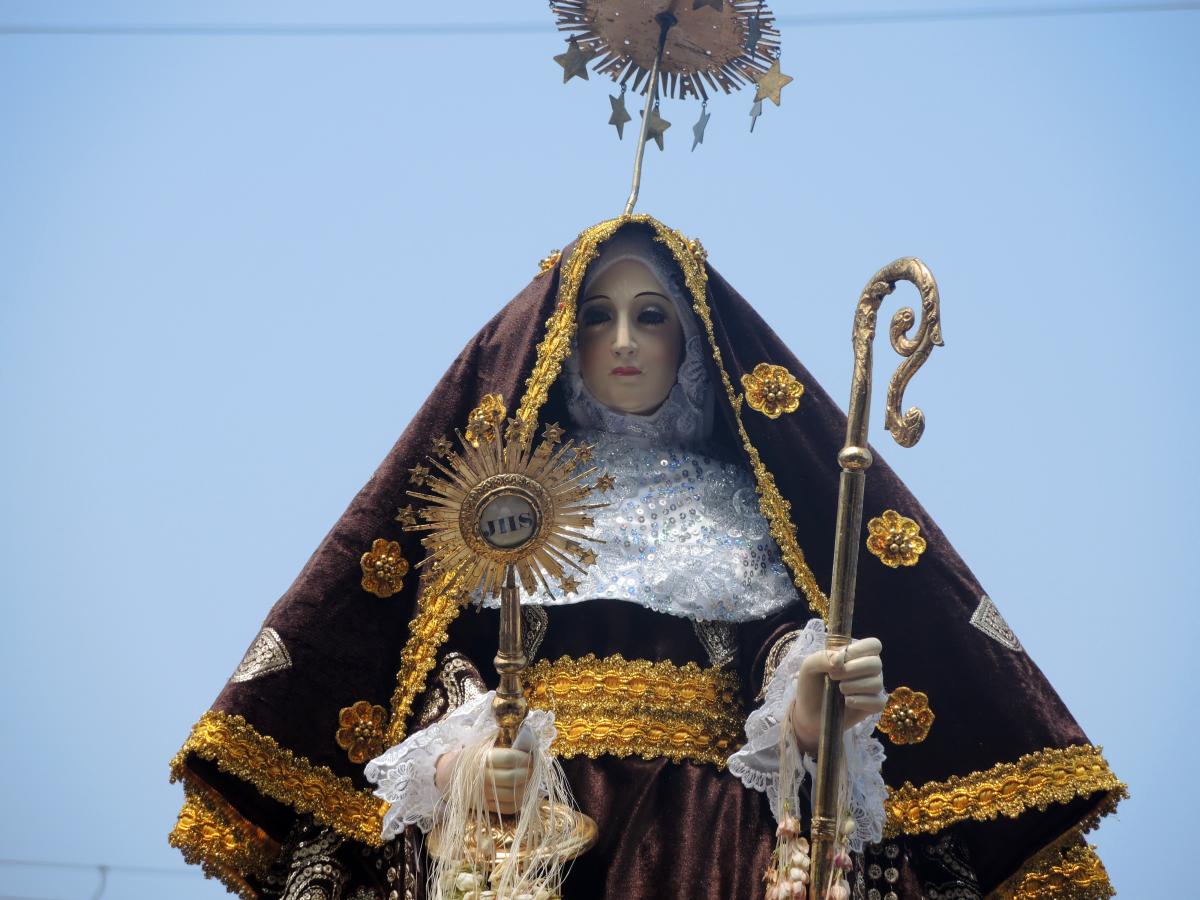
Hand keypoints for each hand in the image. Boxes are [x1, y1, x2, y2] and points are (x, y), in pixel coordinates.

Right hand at [434, 747, 533, 814]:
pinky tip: (522, 793)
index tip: (531, 756)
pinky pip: (507, 808)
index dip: (525, 758)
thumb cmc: (470, 757)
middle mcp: (483, 777)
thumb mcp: (481, 745)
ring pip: (513, 795)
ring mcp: (484, 794)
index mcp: (482, 759)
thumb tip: (527, 742)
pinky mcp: (485, 807)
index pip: (510, 759)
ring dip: (526, 788)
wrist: (447, 775)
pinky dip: (519, 802)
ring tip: (529, 780)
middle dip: (529, 773)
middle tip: (533, 769)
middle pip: (513, 778)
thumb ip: (501, 744)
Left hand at [790, 637, 886, 754]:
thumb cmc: (811, 684)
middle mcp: (868, 670)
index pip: (873, 645)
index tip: (841, 659)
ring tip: (839, 690)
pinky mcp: (872, 706)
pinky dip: (861, 701)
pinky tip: (847, 701)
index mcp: (857, 655)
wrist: (808, 712)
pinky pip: (877, 702)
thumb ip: (823, 657)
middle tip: (834, 676)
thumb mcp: (809, 666)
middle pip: (876, 663)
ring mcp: (872, 688)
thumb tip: (840, 660)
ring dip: (854, 686)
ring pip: (877, 683)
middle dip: (853, 669)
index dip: (859, 650)